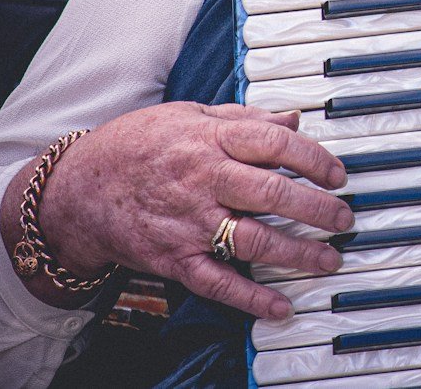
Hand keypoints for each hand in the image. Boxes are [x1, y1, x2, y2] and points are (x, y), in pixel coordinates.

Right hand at [11, 102, 352, 318]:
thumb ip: (244, 117)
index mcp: (210, 138)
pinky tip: (281, 306)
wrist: (76, 189)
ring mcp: (189, 222)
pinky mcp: (174, 258)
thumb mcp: (189, 114)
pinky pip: (218, 282)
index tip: (338, 174)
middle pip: (273, 194)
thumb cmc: (137, 145)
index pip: (275, 144)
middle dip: (318, 209)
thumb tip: (294, 119)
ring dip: (297, 253)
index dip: (314, 158)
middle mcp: (203, 179)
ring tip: (328, 259)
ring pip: (254, 240)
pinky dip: (251, 298)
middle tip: (344, 219)